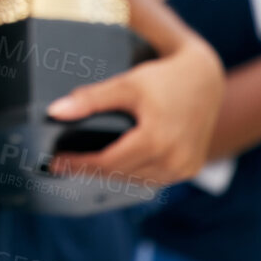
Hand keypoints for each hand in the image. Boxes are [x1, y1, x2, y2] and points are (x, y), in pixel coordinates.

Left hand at [46, 32, 223, 185]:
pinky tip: (115, 166)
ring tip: (84, 165)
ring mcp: (184, 168)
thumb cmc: (163, 79)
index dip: (78, 164)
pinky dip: (132, 174)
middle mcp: (173, 160)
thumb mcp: (126, 84)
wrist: (205, 80)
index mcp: (156, 141)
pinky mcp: (189, 169)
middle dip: (89, 170)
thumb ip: (91, 99)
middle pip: (119, 173)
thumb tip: (54, 112)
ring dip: (110, 175)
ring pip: (136, 180)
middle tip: (63, 163)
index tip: (55, 162)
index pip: (107, 162)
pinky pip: (153, 179)